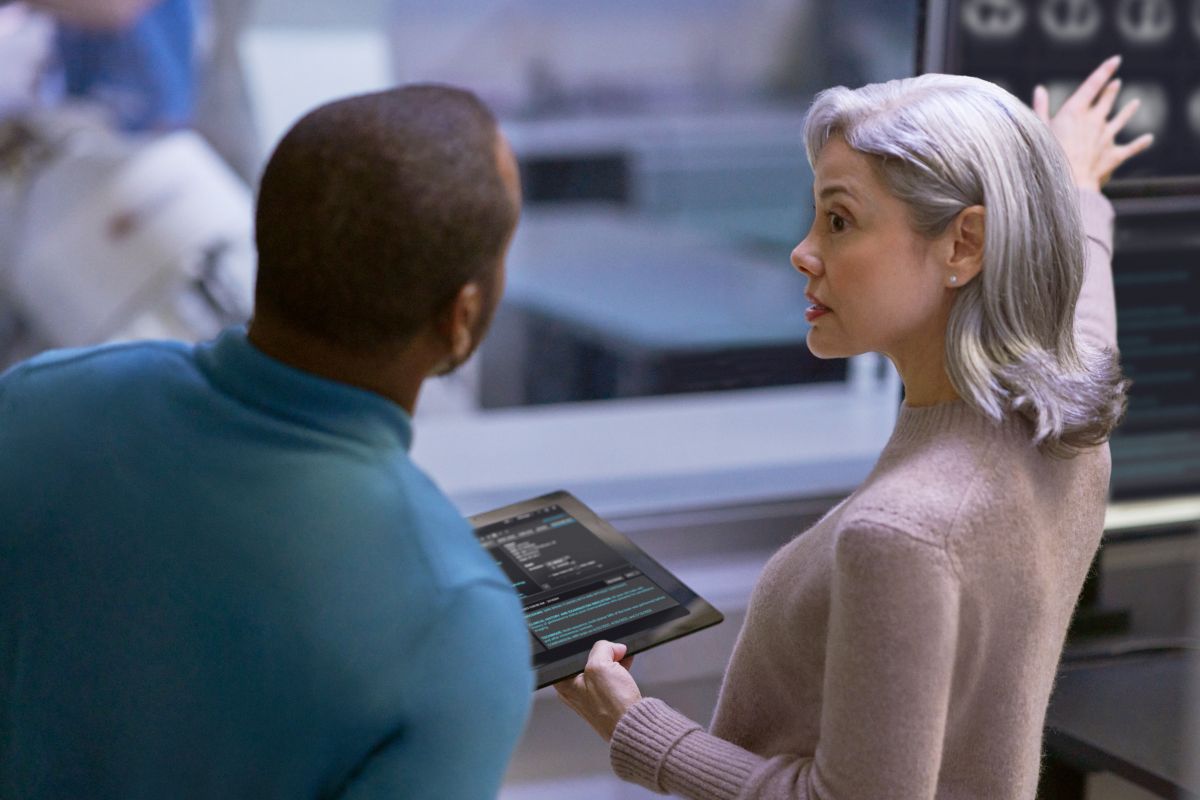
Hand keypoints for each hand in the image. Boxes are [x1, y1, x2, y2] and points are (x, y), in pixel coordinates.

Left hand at [554, 640, 641, 741]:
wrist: (633, 725)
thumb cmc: (612, 706)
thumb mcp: (601, 666)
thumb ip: (602, 648)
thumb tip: (613, 647)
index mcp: (565, 684)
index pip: (572, 656)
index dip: (588, 647)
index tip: (601, 646)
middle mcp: (575, 693)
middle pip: (588, 662)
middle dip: (604, 653)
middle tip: (615, 652)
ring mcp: (591, 698)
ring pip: (601, 669)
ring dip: (613, 661)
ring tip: (624, 658)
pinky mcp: (606, 702)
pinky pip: (610, 679)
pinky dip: (618, 671)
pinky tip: (627, 666)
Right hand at [1032, 55, 1153, 191]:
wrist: (1068, 182)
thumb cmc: (1048, 155)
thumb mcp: (1039, 130)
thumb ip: (1041, 109)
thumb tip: (1040, 89)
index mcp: (1076, 111)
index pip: (1093, 85)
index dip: (1104, 71)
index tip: (1116, 60)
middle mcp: (1095, 120)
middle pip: (1107, 100)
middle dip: (1111, 90)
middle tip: (1116, 83)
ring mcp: (1106, 136)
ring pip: (1120, 120)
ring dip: (1128, 111)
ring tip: (1135, 103)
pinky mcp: (1114, 154)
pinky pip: (1131, 147)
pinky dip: (1140, 143)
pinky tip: (1148, 139)